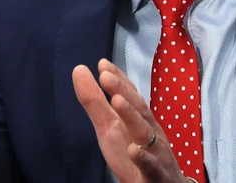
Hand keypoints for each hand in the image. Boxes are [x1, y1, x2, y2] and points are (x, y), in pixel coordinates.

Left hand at [73, 59, 185, 182]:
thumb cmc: (136, 155)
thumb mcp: (110, 128)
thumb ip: (95, 102)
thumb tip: (79, 69)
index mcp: (140, 120)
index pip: (131, 96)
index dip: (118, 79)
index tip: (103, 64)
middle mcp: (150, 132)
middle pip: (138, 109)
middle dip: (123, 91)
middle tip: (105, 76)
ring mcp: (156, 153)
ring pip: (146, 134)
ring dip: (132, 117)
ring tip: (116, 101)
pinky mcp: (156, 176)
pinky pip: (151, 167)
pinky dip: (143, 158)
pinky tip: (133, 150)